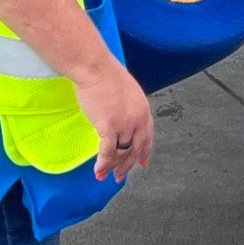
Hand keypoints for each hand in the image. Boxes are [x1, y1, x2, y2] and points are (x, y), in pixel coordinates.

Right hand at [76, 58, 154, 181]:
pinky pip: (107, 152)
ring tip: (106, 175)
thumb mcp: (127, 92)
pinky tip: (98, 171)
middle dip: (128, 164)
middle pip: (136, 148)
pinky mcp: (109, 127)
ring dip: (114, 167)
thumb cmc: (106, 75)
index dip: (144, 151)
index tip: (142, 162)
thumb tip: (120, 115)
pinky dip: (103, 164)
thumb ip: (128, 107)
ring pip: (122, 153)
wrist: (96, 69)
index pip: (147, 136)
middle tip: (121, 175)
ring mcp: (125, 124)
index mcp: (144, 109)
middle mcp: (138, 119)